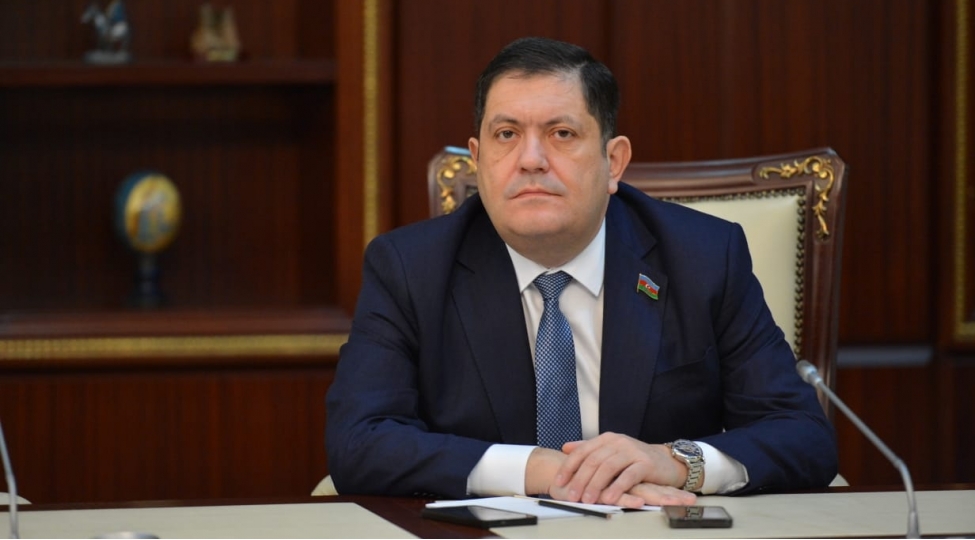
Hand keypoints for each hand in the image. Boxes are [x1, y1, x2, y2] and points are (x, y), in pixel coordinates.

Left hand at [553, 432, 696, 505]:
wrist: (666, 461)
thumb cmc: (635, 459)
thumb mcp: (611, 451)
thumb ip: (589, 449)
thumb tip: (565, 448)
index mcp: (607, 439)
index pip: (583, 451)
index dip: (569, 467)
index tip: (558, 482)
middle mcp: (618, 442)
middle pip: (594, 460)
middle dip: (580, 479)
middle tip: (571, 496)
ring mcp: (632, 451)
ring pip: (608, 467)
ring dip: (595, 485)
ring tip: (587, 499)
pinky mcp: (645, 463)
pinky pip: (628, 476)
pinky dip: (616, 487)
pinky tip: (608, 498)